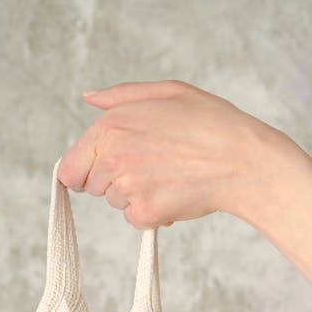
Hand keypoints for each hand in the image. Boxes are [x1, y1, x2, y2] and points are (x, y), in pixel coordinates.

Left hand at [57, 79, 269, 229]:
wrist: (242, 160)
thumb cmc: (209, 123)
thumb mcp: (166, 92)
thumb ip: (120, 96)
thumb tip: (89, 99)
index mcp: (111, 127)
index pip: (70, 168)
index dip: (85, 171)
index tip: (103, 170)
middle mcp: (113, 158)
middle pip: (93, 187)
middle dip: (114, 179)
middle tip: (151, 164)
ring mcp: (128, 188)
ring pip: (116, 202)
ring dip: (136, 194)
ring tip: (168, 175)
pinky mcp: (145, 213)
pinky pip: (135, 219)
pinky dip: (151, 212)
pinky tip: (174, 193)